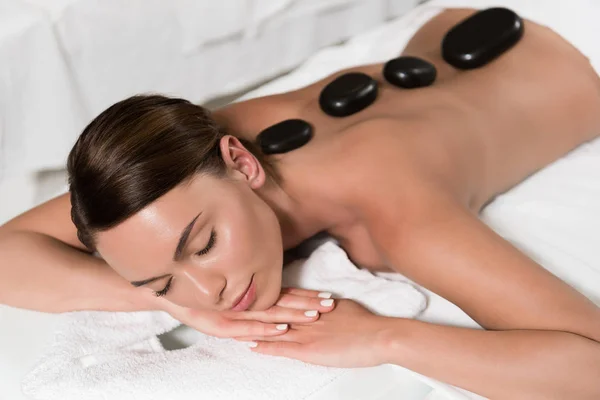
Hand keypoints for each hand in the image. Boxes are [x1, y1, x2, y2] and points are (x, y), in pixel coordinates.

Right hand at [154, 287, 335, 338]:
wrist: (166, 292)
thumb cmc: (199, 293)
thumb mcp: (228, 291)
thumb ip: (249, 289)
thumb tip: (272, 296)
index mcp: (251, 294)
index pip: (284, 294)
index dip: (305, 295)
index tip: (326, 295)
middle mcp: (246, 301)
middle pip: (282, 302)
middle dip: (307, 305)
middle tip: (330, 305)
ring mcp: (235, 312)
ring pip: (269, 313)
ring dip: (293, 315)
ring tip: (314, 316)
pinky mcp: (222, 323)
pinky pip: (248, 326)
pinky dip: (265, 328)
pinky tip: (281, 329)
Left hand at [244, 299, 391, 367]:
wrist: (380, 335)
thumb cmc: (367, 323)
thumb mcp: (343, 307)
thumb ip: (327, 306)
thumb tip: (322, 304)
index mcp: (314, 303)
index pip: (285, 297)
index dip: (266, 296)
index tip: (250, 294)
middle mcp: (306, 314)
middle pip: (273, 309)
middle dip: (252, 308)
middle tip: (231, 305)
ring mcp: (306, 331)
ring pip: (272, 328)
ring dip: (252, 328)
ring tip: (232, 326)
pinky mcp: (309, 349)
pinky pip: (282, 347)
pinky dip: (265, 346)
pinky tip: (251, 346)